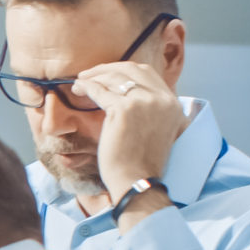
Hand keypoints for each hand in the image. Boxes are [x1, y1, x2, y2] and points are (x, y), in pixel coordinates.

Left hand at [72, 58, 189, 223]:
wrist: (137, 181)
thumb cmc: (141, 161)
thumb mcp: (157, 129)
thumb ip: (150, 109)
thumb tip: (130, 93)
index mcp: (172, 103)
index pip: (147, 73)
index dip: (124, 70)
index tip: (107, 74)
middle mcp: (161, 99)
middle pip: (131, 69)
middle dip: (107, 69)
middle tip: (89, 74)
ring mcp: (143, 102)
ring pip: (114, 77)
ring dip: (94, 76)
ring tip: (81, 82)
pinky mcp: (123, 110)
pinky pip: (100, 91)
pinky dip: (86, 86)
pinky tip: (78, 89)